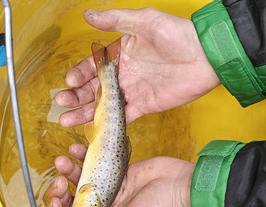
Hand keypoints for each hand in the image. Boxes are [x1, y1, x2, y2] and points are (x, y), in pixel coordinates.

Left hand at [45, 144, 194, 206]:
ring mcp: (106, 191)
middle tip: (60, 180)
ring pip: (78, 182)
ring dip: (67, 171)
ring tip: (64, 161)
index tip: (54, 202)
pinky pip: (92, 164)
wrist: (179, 188)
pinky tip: (76, 150)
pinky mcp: (113, 173)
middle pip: (69, 204)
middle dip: (59, 192)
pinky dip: (82, 156)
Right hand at [56, 8, 219, 125]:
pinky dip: (109, 124)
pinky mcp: (144, 106)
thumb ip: (115, 20)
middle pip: (93, 88)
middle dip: (76, 97)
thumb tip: (88, 15)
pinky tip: (94, 129)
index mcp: (119, 55)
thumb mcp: (144, 21)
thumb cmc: (177, 34)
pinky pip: (123, 117)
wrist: (206, 56)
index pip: (92, 66)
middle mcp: (123, 75)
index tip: (70, 81)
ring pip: (103, 105)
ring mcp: (132, 92)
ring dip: (85, 113)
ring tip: (67, 120)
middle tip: (62, 103)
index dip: (79, 74)